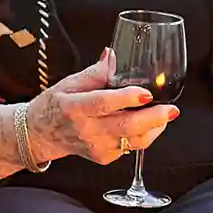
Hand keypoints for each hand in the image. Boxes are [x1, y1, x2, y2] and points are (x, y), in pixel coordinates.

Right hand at [25, 49, 178, 165]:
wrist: (41, 134)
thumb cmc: (57, 105)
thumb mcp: (71, 82)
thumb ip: (97, 71)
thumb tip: (116, 55)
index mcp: (75, 107)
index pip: (103, 103)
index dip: (126, 98)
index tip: (146, 93)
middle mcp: (86, 129)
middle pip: (125, 126)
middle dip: (153, 118)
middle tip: (171, 109)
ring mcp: (96, 146)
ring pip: (133, 141)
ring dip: (154, 128)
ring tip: (166, 114)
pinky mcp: (104, 157)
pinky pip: (132, 148)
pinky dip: (144, 135)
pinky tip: (148, 123)